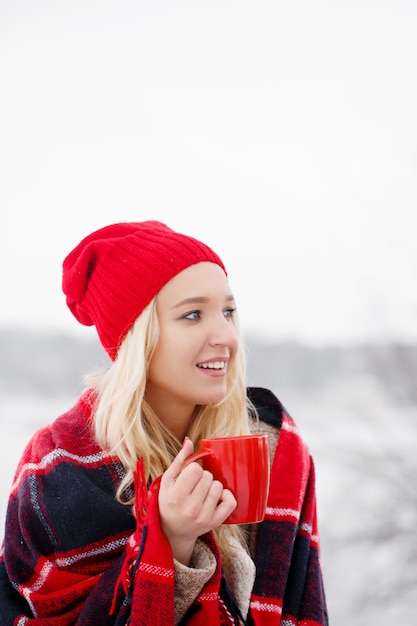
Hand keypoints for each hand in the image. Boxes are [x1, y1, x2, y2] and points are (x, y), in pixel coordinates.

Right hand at [158, 438, 236, 564]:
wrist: (172, 530)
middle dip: (202, 477)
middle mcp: (191, 508)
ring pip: (219, 486)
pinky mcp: (215, 522)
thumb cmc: (168, 501)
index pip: (196, 469)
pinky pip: (230, 502)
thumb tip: (189, 441)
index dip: (193, 469)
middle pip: (208, 476)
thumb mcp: (168, 480)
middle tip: (194, 486)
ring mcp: (204, 516)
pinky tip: (217, 497)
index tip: (187, 477)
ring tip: (202, 492)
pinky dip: (226, 496)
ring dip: (212, 486)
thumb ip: (180, 460)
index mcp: (176, 496)